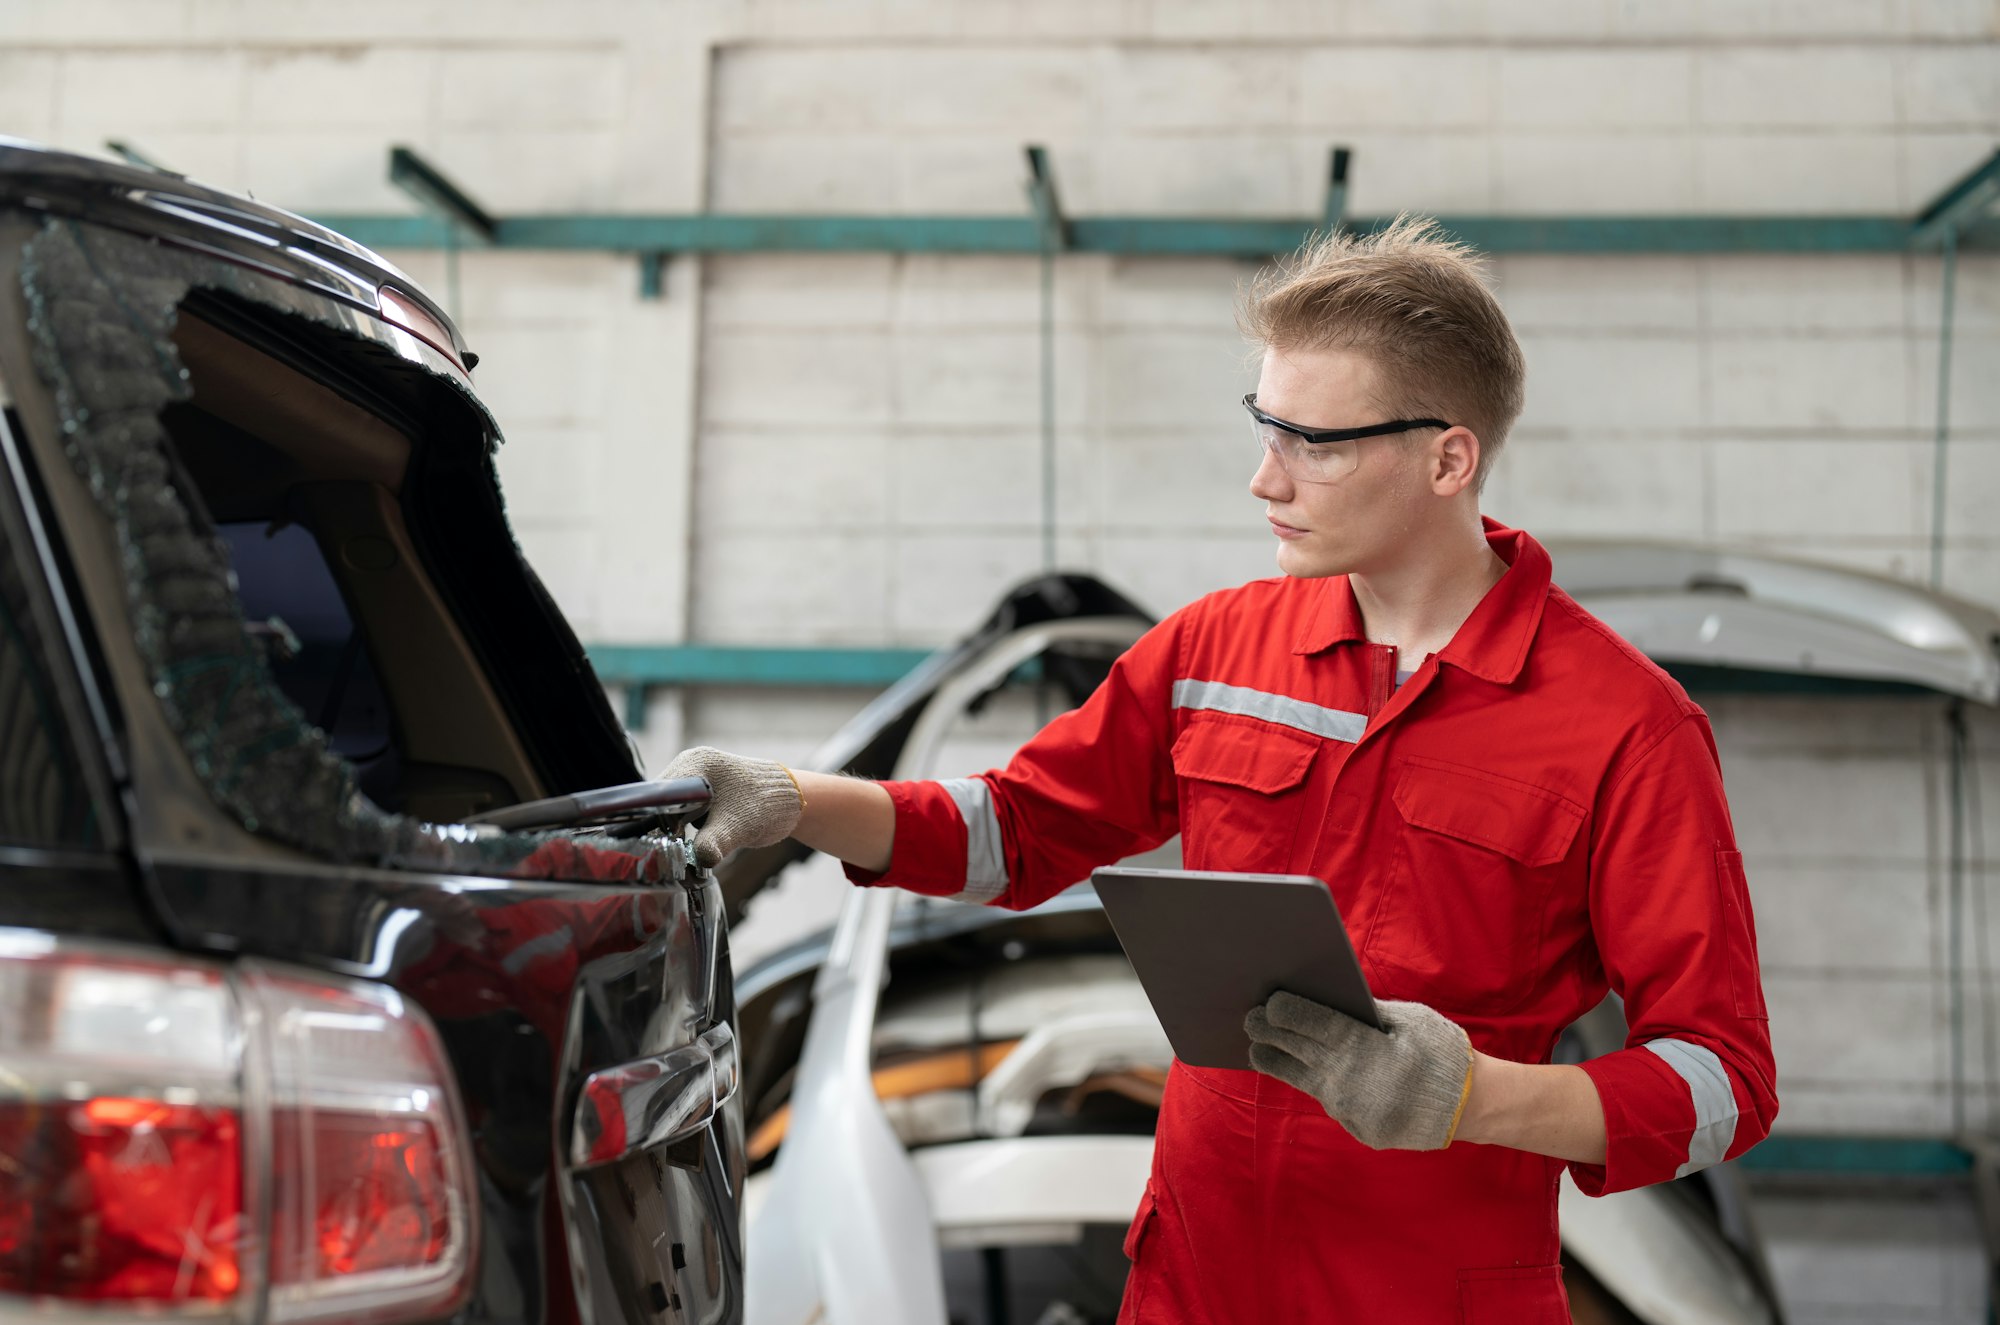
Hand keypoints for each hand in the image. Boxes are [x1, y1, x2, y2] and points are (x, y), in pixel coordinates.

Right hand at [656, 747, 804, 867]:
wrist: (791, 803)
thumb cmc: (766, 807)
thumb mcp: (736, 828)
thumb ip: (713, 844)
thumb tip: (698, 860)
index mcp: (696, 763)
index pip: (658, 791)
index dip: (653, 817)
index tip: (656, 842)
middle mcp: (691, 764)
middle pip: (660, 798)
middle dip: (661, 824)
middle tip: (664, 849)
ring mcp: (696, 775)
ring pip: (668, 805)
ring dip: (670, 826)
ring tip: (677, 845)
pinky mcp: (701, 790)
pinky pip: (680, 809)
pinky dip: (681, 825)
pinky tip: (686, 840)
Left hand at [1244, 992, 1473, 1150]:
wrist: (1470, 1107)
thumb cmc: (1441, 1053)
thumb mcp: (1410, 1020)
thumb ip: (1368, 1012)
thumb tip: (1329, 999)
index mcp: (1363, 1048)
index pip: (1313, 1025)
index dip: (1286, 1013)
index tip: (1267, 1003)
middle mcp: (1349, 1080)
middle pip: (1298, 1052)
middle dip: (1269, 1035)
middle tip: (1248, 1020)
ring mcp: (1351, 1109)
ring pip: (1305, 1081)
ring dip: (1279, 1062)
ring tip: (1259, 1049)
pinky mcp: (1358, 1128)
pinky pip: (1331, 1101)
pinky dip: (1318, 1084)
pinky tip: (1302, 1069)